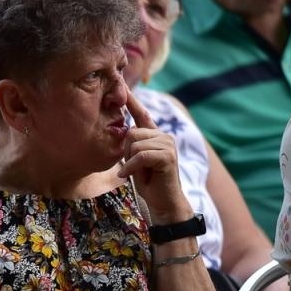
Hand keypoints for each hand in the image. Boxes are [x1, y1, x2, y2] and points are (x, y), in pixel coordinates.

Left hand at [117, 90, 193, 223]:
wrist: (162, 202)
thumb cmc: (147, 182)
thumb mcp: (133, 160)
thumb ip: (129, 145)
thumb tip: (122, 131)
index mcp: (154, 135)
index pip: (142, 114)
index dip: (133, 101)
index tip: (123, 88)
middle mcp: (163, 135)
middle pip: (131, 132)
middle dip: (125, 152)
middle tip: (131, 166)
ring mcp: (168, 144)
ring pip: (135, 143)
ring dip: (129, 161)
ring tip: (136, 172)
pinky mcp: (168, 156)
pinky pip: (141, 155)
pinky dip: (131, 167)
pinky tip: (127, 176)